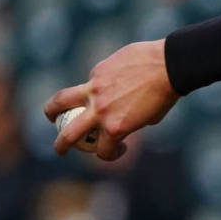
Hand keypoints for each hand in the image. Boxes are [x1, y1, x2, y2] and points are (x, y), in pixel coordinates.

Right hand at [43, 39, 178, 159]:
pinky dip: (95, 85)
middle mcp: (100, 112)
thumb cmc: (165, 93)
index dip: (109, 154)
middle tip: (59, 149)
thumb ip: (129, 121)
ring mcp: (95, 90)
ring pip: (60, 102)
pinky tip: (113, 80)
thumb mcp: (149, 117)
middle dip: (61, 145)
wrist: (170, 65)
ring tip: (50, 115)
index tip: (116, 148)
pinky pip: (90, 81)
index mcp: (116, 127)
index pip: (102, 150)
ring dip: (50, 111)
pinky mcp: (97, 72)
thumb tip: (117, 121)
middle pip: (68, 133)